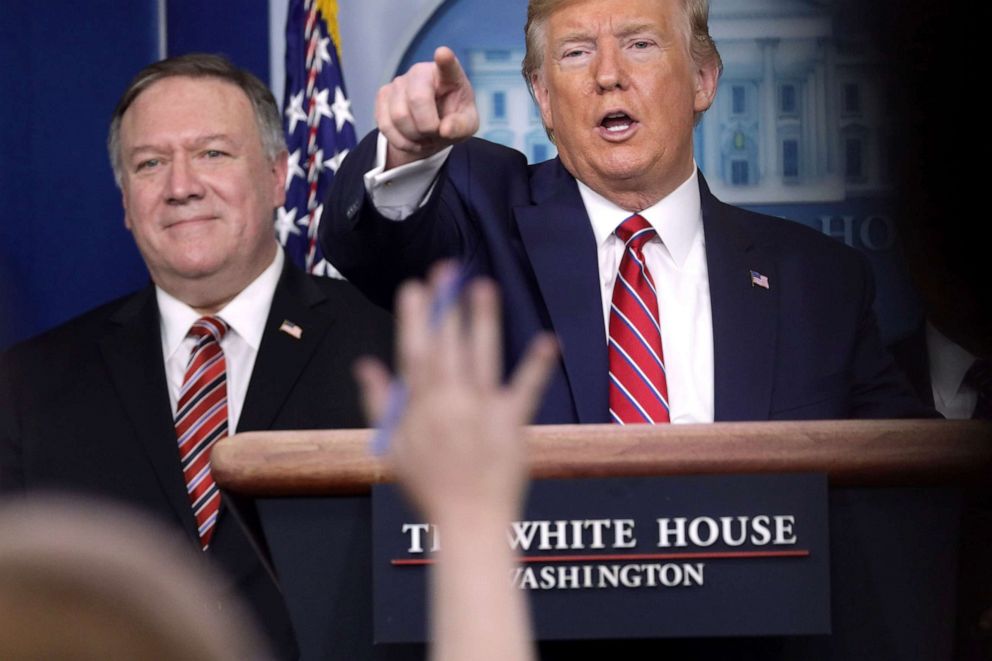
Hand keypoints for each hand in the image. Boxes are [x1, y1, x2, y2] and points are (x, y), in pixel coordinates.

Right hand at [355, 264, 556, 523]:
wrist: (469, 522)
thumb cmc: (429, 488)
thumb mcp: (392, 448)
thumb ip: (380, 403)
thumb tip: (366, 366)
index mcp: (421, 408)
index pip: (414, 353)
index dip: (414, 319)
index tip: (413, 288)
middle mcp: (451, 403)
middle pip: (447, 347)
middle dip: (445, 307)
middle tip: (446, 270)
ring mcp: (483, 411)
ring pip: (482, 357)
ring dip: (483, 321)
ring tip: (482, 287)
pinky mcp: (512, 423)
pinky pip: (526, 390)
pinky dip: (535, 366)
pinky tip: (546, 341)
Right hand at [375, 47, 479, 169]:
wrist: (430, 129)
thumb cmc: (452, 121)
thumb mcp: (466, 126)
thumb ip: (461, 127)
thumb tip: (444, 129)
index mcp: (449, 75)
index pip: (447, 65)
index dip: (445, 60)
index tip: (443, 54)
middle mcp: (421, 72)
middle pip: (417, 99)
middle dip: (426, 127)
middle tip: (435, 133)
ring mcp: (399, 81)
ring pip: (399, 116)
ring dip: (413, 137)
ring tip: (424, 137)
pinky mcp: (383, 95)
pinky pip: (385, 125)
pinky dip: (401, 141)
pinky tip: (411, 139)